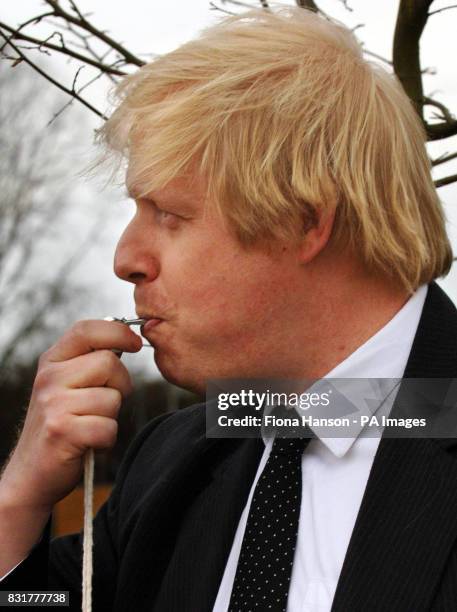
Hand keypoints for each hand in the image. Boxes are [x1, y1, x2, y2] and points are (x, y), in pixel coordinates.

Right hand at [0, 319, 141, 512]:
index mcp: (52, 361)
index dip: (118, 332)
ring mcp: (53, 404)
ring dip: (111, 416)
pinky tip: (88, 442)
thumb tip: (129, 338)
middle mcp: (49, 378)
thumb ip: (90, 360)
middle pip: (109, 363)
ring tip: (90, 424)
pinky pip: (108, 427)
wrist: (31, 473)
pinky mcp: (62, 431)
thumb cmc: (63, 424)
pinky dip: (106, 439)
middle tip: (105, 403)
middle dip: (120, 384)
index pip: (87, 329)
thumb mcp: (67, 384)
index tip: (135, 344)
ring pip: (112, 398)